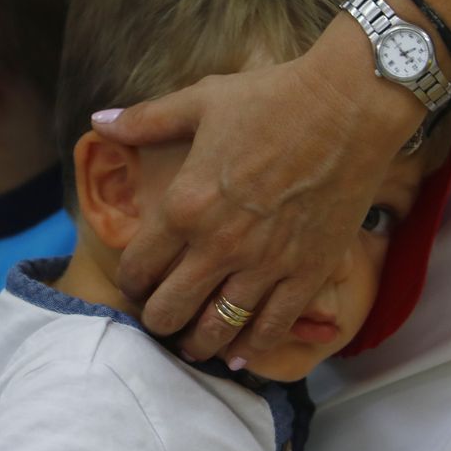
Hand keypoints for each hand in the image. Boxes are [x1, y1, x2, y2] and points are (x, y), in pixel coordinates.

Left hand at [91, 15, 421, 361]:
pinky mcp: (308, 273)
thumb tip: (99, 123)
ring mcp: (265, 265)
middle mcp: (219, 245)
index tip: (136, 284)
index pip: (138, 268)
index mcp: (185, 204)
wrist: (350, 105)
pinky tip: (239, 353)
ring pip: (218, 329)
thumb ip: (146, 121)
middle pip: (170, 311)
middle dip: (159, 321)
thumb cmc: (273, 97)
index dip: (131, 283)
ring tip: (195, 346)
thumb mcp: (200, 101)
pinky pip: (271, 328)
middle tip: (162, 321)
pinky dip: (252, 348)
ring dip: (199, 344)